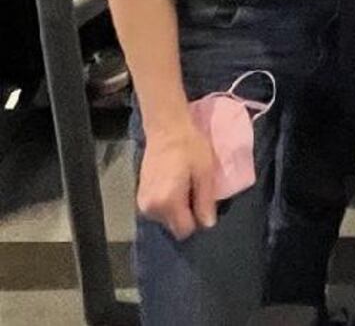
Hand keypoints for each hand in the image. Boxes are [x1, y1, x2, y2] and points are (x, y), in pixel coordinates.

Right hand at [136, 118, 218, 239]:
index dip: (198, 221)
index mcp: (167, 203)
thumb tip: (208, 225)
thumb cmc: (190, 148)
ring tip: (186, 187)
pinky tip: (175, 185)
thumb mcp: (205, 173)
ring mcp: (142, 202)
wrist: (166, 129)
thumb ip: (205, 201)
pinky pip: (158, 210)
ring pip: (166, 219)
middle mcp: (150, 208)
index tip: (205, 205)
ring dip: (177, 209)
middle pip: (174, 226)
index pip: (184, 230)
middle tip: (196, 193)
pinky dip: (168, 203)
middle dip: (187, 215)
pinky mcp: (139, 196)